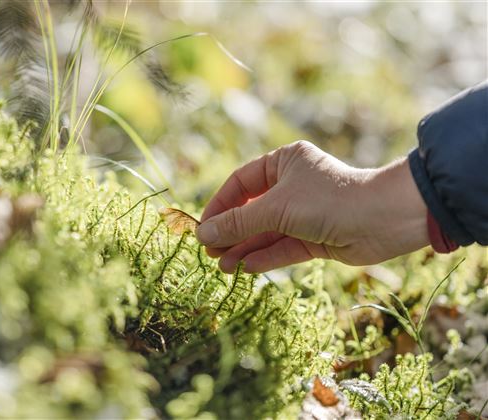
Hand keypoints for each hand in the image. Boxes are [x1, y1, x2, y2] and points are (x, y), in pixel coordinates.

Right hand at [195, 141, 428, 272]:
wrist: (385, 220)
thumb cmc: (328, 200)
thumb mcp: (276, 208)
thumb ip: (239, 223)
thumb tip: (203, 235)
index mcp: (284, 163)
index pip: (241, 183)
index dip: (220, 205)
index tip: (203, 228)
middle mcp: (293, 185)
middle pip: (252, 210)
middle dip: (231, 232)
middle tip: (209, 252)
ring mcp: (305, 213)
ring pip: (267, 232)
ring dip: (245, 248)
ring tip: (221, 266)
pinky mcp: (316, 237)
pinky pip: (283, 246)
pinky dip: (265, 257)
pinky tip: (244, 267)